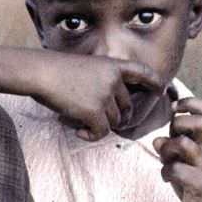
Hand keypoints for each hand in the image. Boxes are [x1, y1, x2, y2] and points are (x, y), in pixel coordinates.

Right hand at [33, 53, 164, 140]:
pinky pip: (102, 133)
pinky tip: (78, 131)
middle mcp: (113, 80)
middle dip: (115, 117)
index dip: (154, 82)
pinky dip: (90, 136)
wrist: (40, 72)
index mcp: (112, 66)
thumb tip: (111, 109)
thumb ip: (102, 81)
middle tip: (96, 120)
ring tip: (79, 121)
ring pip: (114, 122)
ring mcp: (105, 96)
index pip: (142, 72)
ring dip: (98, 126)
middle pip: (126, 107)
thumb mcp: (86, 67)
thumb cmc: (56, 70)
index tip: (161, 90)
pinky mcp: (95, 112)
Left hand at [152, 97, 201, 201]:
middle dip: (177, 124)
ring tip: (166, 159)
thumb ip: (170, 142)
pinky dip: (165, 172)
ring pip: (183, 144)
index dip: (189, 103)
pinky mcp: (199, 183)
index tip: (175, 109)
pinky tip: (167, 178)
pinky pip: (176, 170)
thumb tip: (157, 140)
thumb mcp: (181, 156)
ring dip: (167, 149)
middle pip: (200, 121)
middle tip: (173, 137)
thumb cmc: (192, 176)